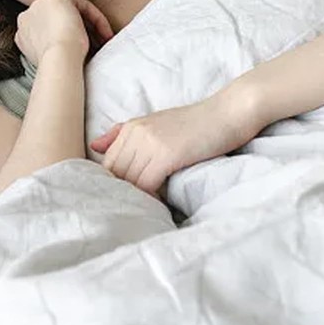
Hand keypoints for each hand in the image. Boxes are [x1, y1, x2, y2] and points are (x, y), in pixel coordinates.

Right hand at [14, 0, 113, 64]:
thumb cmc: (58, 65)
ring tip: (104, 42)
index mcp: (23, 32)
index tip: (84, 51)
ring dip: (92, 27)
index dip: (69, 40)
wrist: (58, 58)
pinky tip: (106, 35)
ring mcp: (39, 4)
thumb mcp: (53, 57)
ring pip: (72, 13)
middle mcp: (28, 15)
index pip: (52, 31)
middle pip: (61, 20)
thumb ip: (54, 47)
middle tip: (99, 45)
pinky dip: (97, 19)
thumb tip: (73, 49)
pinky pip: (82, 5)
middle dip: (81, 31)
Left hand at [88, 89, 259, 198]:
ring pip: (128, 181)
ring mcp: (149, 142)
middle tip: (134, 211)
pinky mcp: (165, 154)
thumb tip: (94, 146)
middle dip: (121, 194)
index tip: (126, 199)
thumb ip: (124, 133)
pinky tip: (159, 207)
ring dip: (135, 199)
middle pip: (113, 173)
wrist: (229, 112)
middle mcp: (136, 132)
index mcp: (131, 126)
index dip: (114, 185)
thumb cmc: (197, 123)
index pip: (107, 164)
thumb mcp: (157, 123)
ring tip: (146, 212)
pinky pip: (145, 185)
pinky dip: (149, 199)